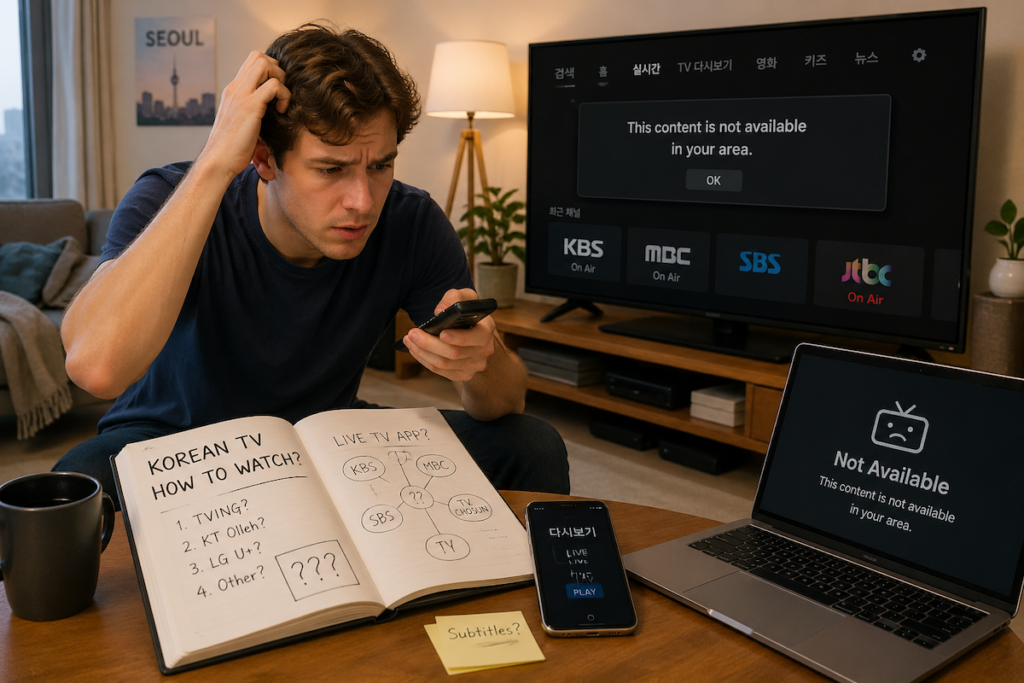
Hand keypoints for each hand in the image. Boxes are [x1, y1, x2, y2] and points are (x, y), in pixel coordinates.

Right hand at [195, 51, 290, 181]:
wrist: (217, 161)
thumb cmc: (231, 149)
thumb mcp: (242, 123)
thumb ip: (251, 111)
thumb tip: (268, 112)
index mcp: (233, 91)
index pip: (251, 63)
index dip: (269, 71)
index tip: (276, 92)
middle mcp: (235, 88)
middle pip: (258, 56)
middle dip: (276, 69)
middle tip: (280, 93)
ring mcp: (241, 95)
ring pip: (265, 63)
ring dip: (280, 78)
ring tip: (281, 100)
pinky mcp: (250, 106)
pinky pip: (273, 85)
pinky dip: (284, 95)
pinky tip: (282, 111)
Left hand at [403, 289, 495, 382]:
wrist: (470, 329)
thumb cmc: (465, 311)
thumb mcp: (464, 297)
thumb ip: (453, 298)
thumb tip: (439, 311)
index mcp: (487, 330)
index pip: (478, 338)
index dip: (459, 338)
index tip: (441, 332)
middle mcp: (484, 351)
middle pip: (455, 353)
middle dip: (429, 344)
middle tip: (412, 333)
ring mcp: (474, 366)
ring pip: (444, 364)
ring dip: (422, 352)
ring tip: (409, 340)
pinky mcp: (463, 375)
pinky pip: (440, 371)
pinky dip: (424, 360)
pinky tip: (415, 349)